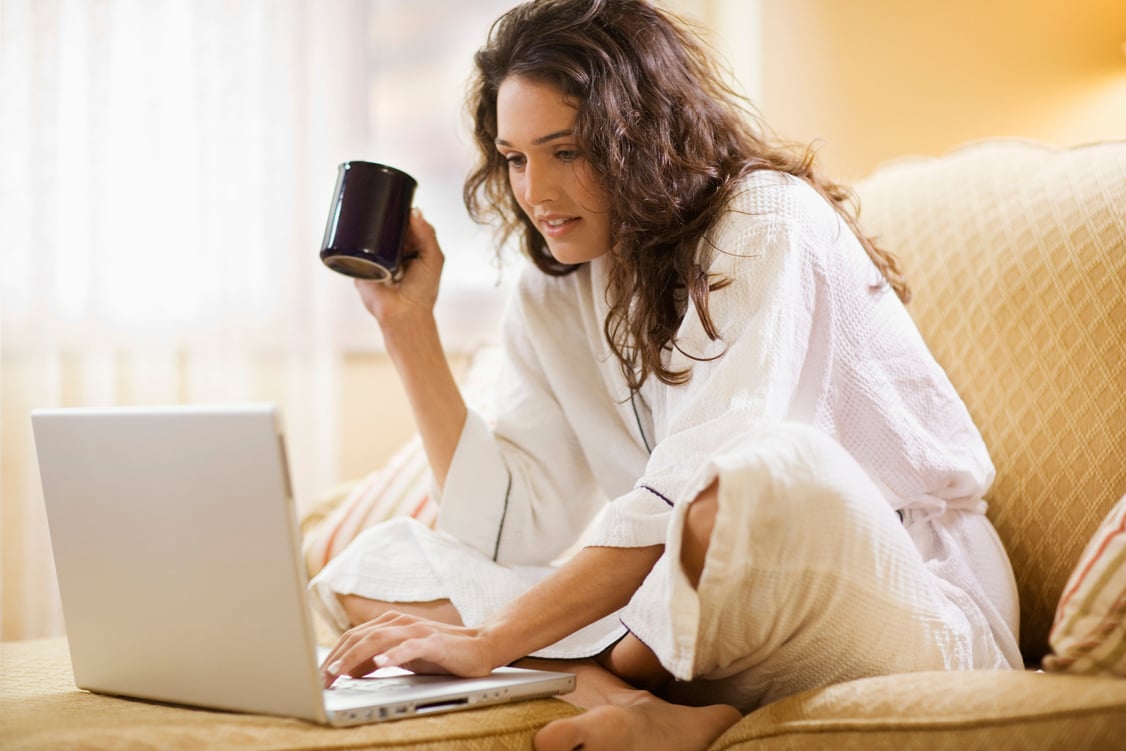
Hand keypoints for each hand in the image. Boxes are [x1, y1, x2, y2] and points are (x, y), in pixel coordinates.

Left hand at [320, 610, 499, 687]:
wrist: (478, 647)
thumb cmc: (439, 654)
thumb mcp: (402, 657)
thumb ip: (377, 659)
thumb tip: (349, 671)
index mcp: (390, 623)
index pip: (354, 637)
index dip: (334, 655)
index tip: (319, 675)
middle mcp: (400, 622)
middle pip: (360, 637)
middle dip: (337, 659)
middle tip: (322, 679)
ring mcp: (417, 631)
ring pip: (378, 640)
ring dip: (355, 657)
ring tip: (339, 672)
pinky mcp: (433, 642)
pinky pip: (409, 647)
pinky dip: (393, 654)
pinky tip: (379, 663)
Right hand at [354, 208, 443, 327]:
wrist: (404, 312)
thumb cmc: (422, 290)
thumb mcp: (433, 258)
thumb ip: (427, 235)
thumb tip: (415, 210)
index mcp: (411, 246)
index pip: (404, 222)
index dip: (400, 209)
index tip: (395, 195)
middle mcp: (393, 250)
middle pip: (385, 225)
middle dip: (381, 212)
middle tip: (377, 199)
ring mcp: (376, 256)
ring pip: (368, 233)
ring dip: (365, 221)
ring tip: (363, 208)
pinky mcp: (360, 264)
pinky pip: (352, 248)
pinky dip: (350, 237)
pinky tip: (349, 223)